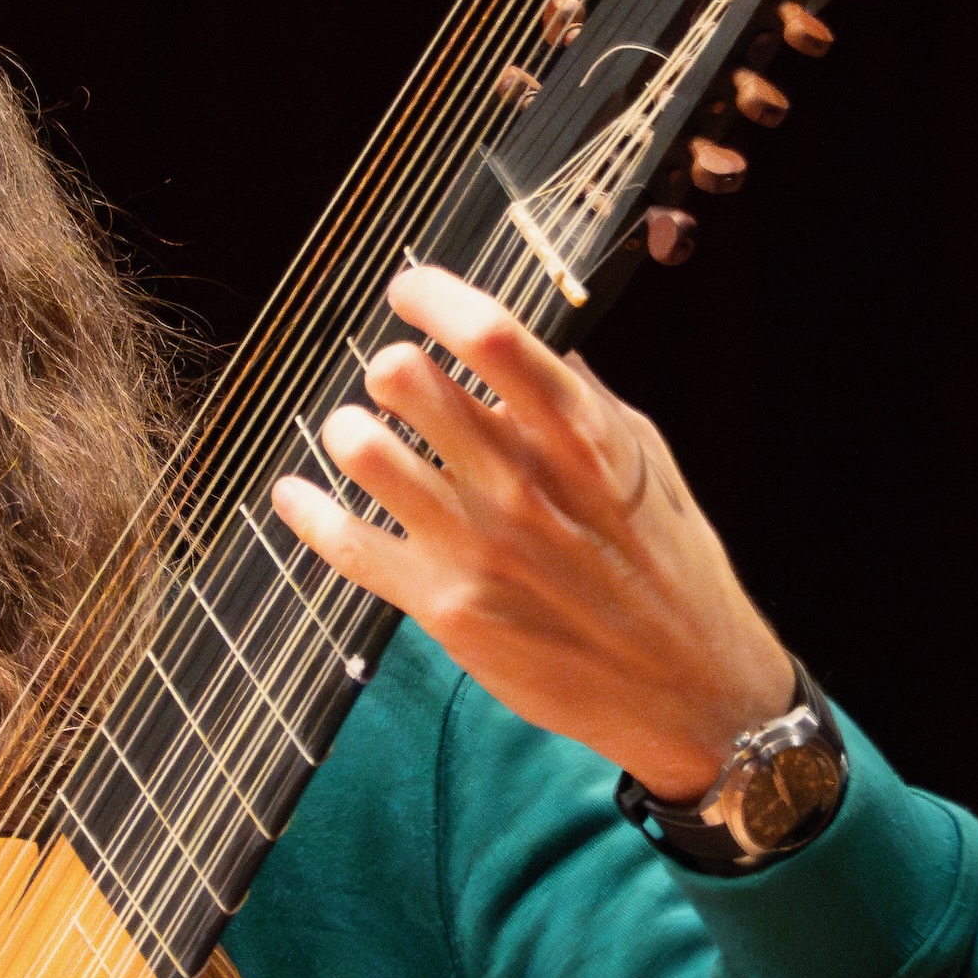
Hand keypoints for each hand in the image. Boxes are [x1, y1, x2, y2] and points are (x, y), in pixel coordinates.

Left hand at [272, 263, 796, 800]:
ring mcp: (476, 546)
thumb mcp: (648, 461)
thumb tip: (535, 343)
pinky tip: (293, 492)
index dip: (433, 296)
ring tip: (358, 434)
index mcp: (579, 433)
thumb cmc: (671, 565)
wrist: (685, 687)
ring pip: (364, 452)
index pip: (490, 334)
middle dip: (390, 367)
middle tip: (394, 380)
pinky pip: (346, 545)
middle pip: (408, 381)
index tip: (410, 290)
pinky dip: (307, 511)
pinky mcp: (443, 606)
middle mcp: (520, 481)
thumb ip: (585, 399)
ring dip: (349, 430)